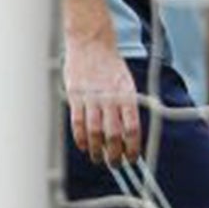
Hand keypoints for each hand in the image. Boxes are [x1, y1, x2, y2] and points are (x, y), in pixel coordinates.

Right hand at [63, 33, 140, 165]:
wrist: (92, 43)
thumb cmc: (111, 66)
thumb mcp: (127, 84)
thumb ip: (128, 108)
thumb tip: (129, 136)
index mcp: (127, 95)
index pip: (132, 128)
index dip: (133, 148)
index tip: (132, 159)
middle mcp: (110, 98)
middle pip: (113, 134)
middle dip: (115, 154)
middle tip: (115, 164)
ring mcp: (92, 97)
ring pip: (95, 132)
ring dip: (97, 150)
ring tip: (99, 159)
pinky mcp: (75, 96)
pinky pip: (77, 123)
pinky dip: (81, 138)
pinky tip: (85, 146)